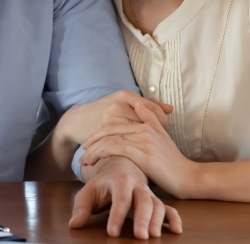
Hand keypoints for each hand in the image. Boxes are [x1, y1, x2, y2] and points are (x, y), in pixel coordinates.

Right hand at [57, 90, 172, 145]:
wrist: (78, 120)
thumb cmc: (106, 111)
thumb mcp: (125, 103)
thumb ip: (148, 105)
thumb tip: (170, 109)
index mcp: (124, 95)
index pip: (153, 109)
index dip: (163, 120)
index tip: (164, 129)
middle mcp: (117, 105)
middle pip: (147, 121)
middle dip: (155, 133)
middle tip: (159, 142)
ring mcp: (109, 118)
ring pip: (136, 133)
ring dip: (145, 142)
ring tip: (150, 148)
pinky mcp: (103, 132)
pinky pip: (123, 142)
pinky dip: (131, 148)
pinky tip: (137, 153)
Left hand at [69, 157, 181, 238]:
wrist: (117, 172)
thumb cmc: (101, 187)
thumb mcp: (87, 193)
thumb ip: (81, 208)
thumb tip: (74, 224)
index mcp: (120, 180)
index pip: (120, 198)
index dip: (117, 216)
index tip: (112, 232)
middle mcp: (138, 186)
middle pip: (143, 201)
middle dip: (142, 219)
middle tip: (140, 236)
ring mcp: (149, 194)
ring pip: (158, 206)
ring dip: (158, 221)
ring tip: (154, 236)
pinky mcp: (156, 202)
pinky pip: (169, 209)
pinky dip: (174, 218)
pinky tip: (176, 230)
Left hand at [80, 100, 198, 198]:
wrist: (188, 176)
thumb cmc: (173, 161)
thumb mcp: (163, 137)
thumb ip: (151, 119)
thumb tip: (139, 104)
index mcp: (146, 124)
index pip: (116, 124)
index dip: (99, 132)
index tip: (88, 142)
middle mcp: (144, 129)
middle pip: (110, 129)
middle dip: (92, 140)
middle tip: (82, 150)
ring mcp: (144, 140)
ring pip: (110, 139)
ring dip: (93, 150)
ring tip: (84, 160)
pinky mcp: (144, 154)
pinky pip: (116, 149)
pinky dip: (102, 153)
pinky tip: (94, 160)